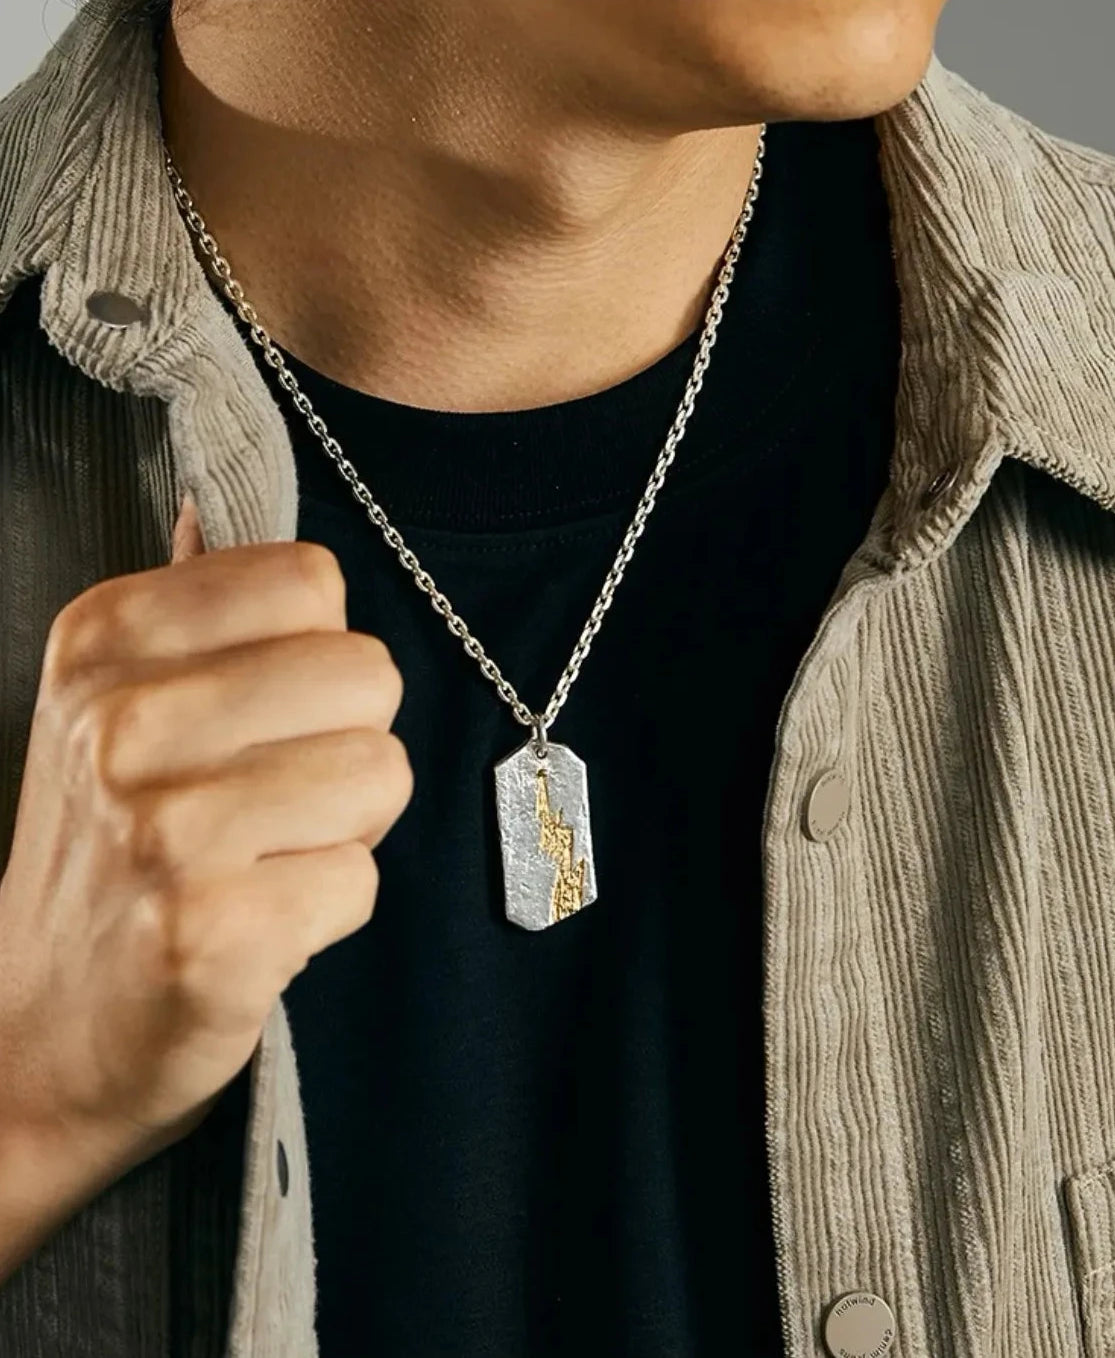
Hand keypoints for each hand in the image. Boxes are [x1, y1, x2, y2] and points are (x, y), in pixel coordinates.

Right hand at [0, 497, 411, 1270]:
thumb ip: (186, 611)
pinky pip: (361, 882)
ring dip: (346, 830)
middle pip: (368, 673)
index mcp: (103, 640)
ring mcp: (160, 830)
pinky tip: (259, 924)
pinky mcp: (208, 932)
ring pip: (381, 773)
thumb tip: (217, 507)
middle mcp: (120, 722)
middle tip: (276, 802)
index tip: (268, 715)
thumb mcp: (107, 706)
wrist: (38, 1033)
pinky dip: (329, 910)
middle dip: (349, 744)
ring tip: (266, 860)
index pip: (311, 581)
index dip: (320, 656)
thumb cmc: (105, 854)